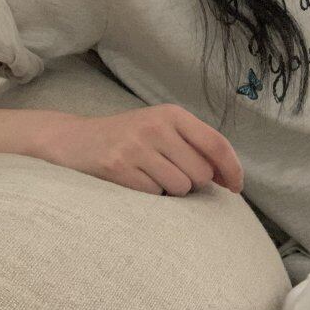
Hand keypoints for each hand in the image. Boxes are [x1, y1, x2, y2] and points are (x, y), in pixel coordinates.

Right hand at [37, 104, 244, 196]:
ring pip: (180, 187)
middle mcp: (156, 126)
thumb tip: (230, 177)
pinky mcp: (117, 168)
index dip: (233, 169)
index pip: (216, 144)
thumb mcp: (161, 129)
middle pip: (201, 173)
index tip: (236, 187)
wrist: (73, 141)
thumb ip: (194, 145)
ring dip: (170, 191)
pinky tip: (133, 181)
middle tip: (169, 174)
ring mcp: (136, 146)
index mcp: (172, 114)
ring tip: (149, 176)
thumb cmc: (127, 139)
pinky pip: (154, 196)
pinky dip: (149, 195)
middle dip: (193, 182)